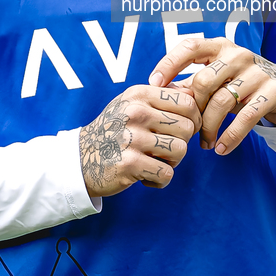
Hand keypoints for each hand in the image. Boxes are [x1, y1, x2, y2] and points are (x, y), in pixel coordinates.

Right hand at [79, 85, 201, 197]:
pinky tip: (145, 176)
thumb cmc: (115, 130)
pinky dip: (159, 180)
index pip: (187, 102)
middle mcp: (135, 112)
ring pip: (180, 151)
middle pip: (187, 128)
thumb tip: (194, 95)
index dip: (194, 118)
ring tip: (154, 161)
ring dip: (171, 162)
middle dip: (181, 142)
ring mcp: (131, 138)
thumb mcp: (132, 104)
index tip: (185, 129)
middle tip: (164, 149)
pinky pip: (166, 174)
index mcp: (139, 94)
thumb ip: (161, 98)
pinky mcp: (129, 164)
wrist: (81, 158)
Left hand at [148, 38, 275, 155]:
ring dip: (209, 128)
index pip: (190, 47)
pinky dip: (231, 136)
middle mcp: (238, 55)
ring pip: (222, 101)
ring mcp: (257, 72)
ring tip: (204, 144)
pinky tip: (221, 148)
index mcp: (220, 46)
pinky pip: (247, 117)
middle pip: (204, 81)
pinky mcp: (273, 91)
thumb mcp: (216, 79)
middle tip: (189, 128)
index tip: (154, 84)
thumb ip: (189, 85)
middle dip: (193, 109)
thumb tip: (157, 96)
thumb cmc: (238, 83)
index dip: (169, 64)